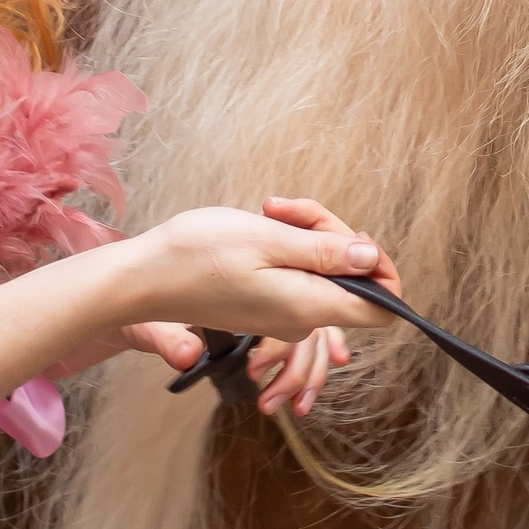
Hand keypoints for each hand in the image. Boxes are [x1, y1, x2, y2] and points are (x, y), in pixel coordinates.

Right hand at [112, 196, 400, 408]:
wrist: (143, 278)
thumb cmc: (197, 255)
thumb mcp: (267, 239)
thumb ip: (324, 252)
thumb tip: (372, 259)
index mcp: (309, 305)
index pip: (384, 310)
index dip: (385, 273)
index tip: (356, 239)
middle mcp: (302, 318)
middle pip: (352, 279)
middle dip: (332, 235)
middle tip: (288, 210)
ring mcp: (283, 315)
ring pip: (323, 271)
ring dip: (306, 235)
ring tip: (267, 213)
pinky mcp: (265, 306)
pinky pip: (298, 275)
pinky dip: (287, 248)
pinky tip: (260, 229)